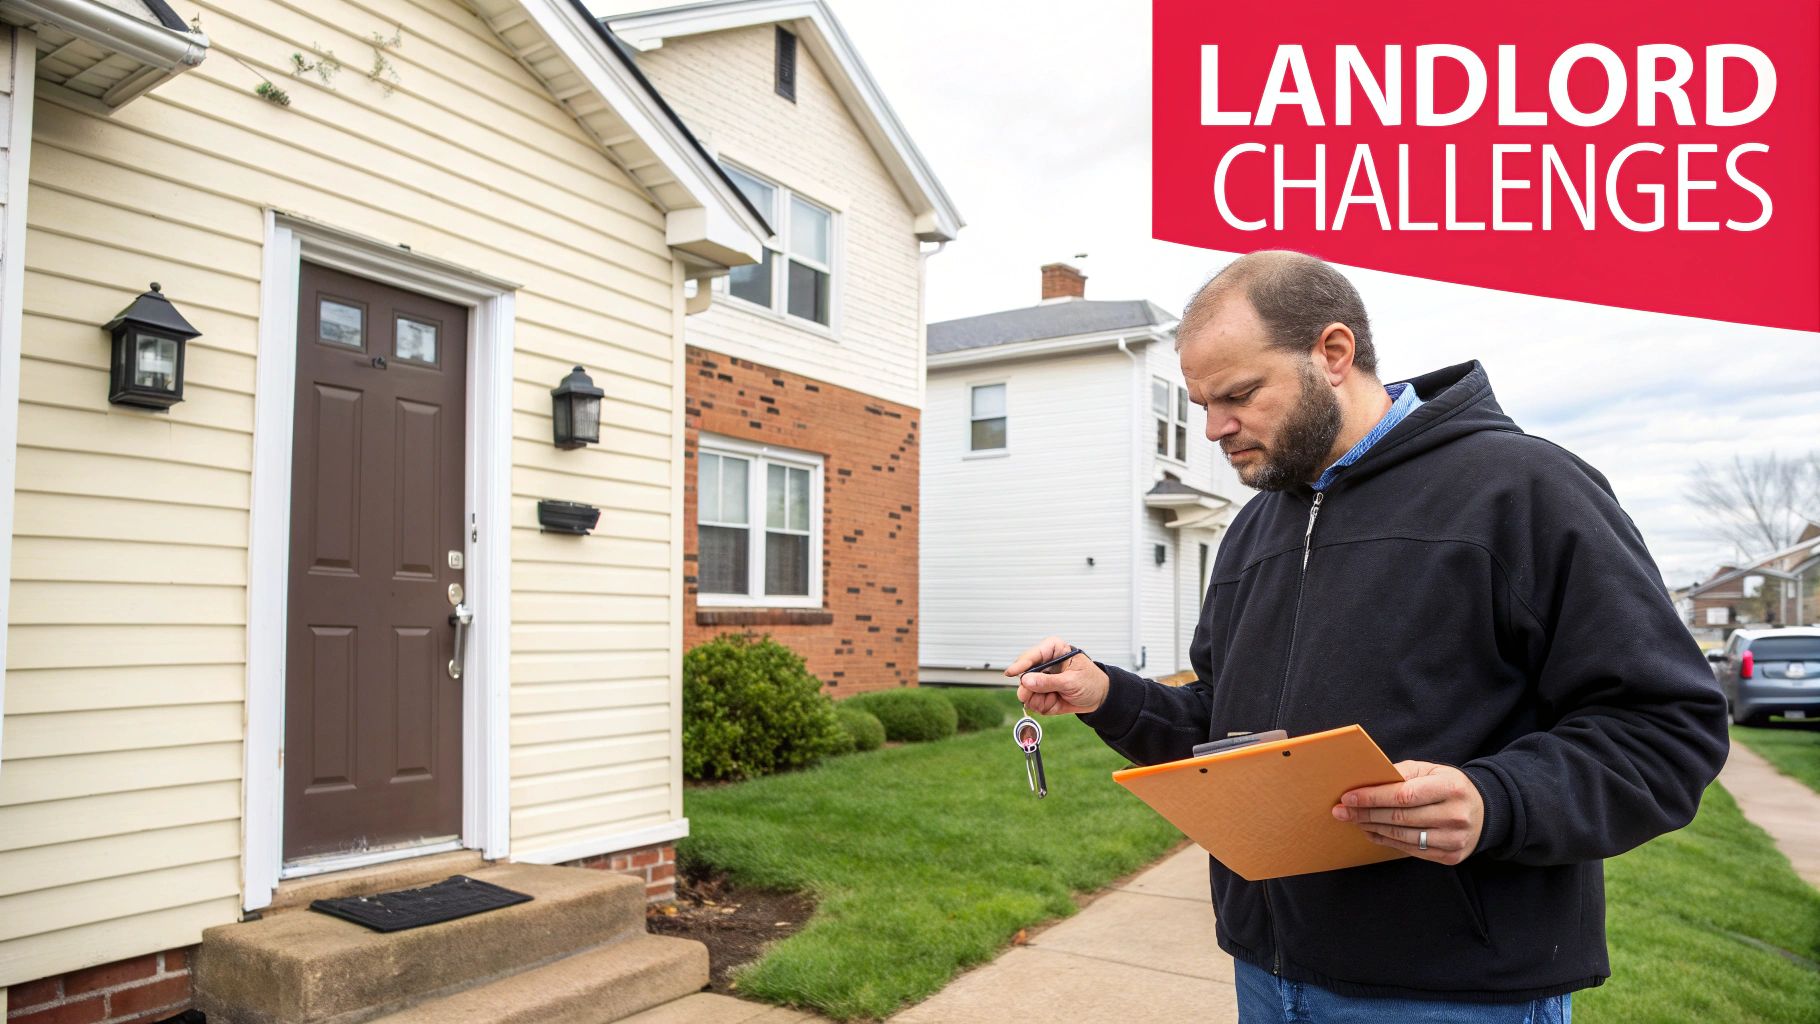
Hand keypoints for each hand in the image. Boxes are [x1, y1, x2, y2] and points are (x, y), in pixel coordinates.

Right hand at [1005, 636, 1109, 714]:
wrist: (1098, 698)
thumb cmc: (1091, 682)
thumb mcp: (1072, 682)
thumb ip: (1049, 682)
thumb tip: (1026, 680)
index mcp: (1053, 650)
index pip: (1032, 655)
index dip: (1021, 664)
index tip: (1012, 673)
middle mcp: (1043, 662)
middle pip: (1023, 674)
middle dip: (1029, 689)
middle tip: (1036, 696)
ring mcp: (1040, 678)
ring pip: (1025, 691)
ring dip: (1038, 700)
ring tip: (1055, 699)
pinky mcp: (1039, 692)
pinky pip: (1032, 702)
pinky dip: (1043, 706)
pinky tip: (1055, 702)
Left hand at [1332, 761, 1483, 865]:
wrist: (1483, 812)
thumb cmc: (1448, 786)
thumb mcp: (1431, 770)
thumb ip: (1402, 773)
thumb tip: (1367, 780)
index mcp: (1451, 788)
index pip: (1404, 795)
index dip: (1373, 797)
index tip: (1348, 797)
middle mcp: (1455, 816)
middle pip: (1400, 817)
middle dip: (1365, 814)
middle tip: (1341, 811)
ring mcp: (1454, 839)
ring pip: (1403, 837)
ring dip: (1373, 828)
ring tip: (1353, 820)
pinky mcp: (1450, 856)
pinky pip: (1410, 850)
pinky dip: (1387, 841)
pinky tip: (1372, 832)